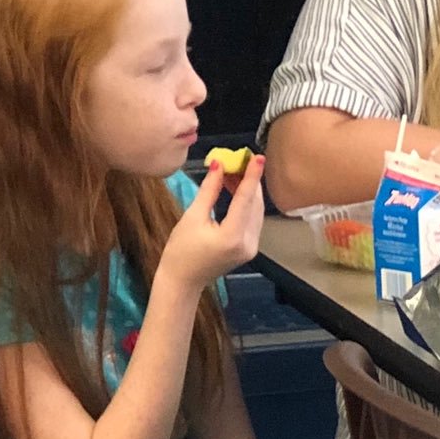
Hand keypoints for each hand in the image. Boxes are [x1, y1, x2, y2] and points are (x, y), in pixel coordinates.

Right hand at [159, 156, 265, 291]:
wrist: (182, 282)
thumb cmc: (180, 251)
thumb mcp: (192, 217)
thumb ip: (209, 191)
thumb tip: (219, 165)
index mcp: (233, 236)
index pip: (246, 199)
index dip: (253, 176)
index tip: (259, 157)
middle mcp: (248, 242)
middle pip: (254, 204)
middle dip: (248, 180)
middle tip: (238, 159)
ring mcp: (252, 247)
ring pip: (256, 211)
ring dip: (248, 190)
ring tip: (233, 171)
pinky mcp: (250, 248)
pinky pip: (253, 220)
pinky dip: (246, 204)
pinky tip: (235, 189)